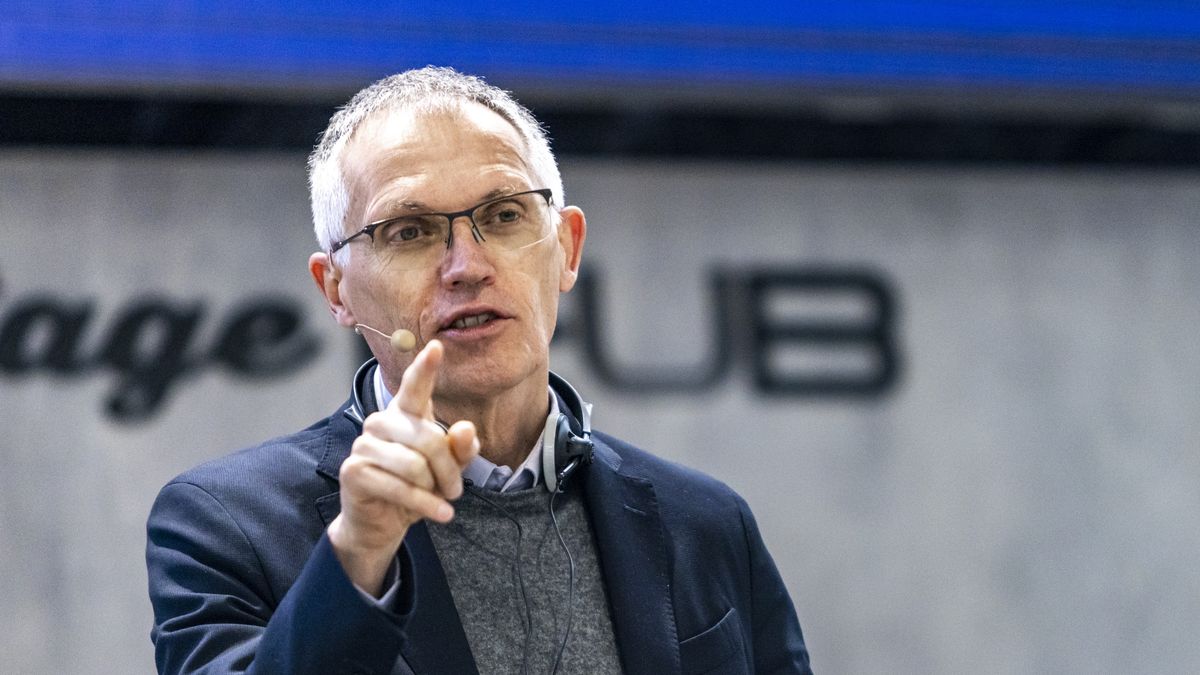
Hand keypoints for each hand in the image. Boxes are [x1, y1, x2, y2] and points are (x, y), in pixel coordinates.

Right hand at [327, 339, 479, 595]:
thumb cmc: (418, 487)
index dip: (425, 368)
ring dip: (436, 488)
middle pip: (429, 438)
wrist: (383, 523)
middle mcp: (381, 421)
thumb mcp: (448, 469)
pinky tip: (441, 514)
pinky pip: (399, 486)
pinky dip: (425, 504)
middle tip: (457, 490)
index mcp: (405, 414)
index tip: (437, 346)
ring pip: (415, 464)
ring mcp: (364, 444)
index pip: (414, 387)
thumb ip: (460, 449)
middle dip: (450, 469)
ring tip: (445, 501)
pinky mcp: (354, 470)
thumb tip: (467, 429)